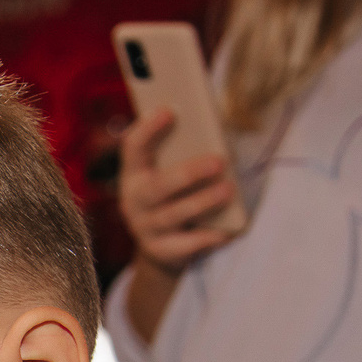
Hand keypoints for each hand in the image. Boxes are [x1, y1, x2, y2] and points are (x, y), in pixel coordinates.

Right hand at [117, 108, 243, 274]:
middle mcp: (133, 201)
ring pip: (172, 215)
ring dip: (202, 202)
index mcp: (134, 173)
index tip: (169, 110)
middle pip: (157, 187)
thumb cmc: (175, 196)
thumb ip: (183, 153)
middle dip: (188, 173)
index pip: (133, 148)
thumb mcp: (170, 171)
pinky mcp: (160, 251)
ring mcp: (144, 228)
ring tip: (228, 190)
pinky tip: (225, 231)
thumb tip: (216, 133)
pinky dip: (206, 238)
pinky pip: (184, 246)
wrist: (162, 246)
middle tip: (219, 162)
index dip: (148, 129)